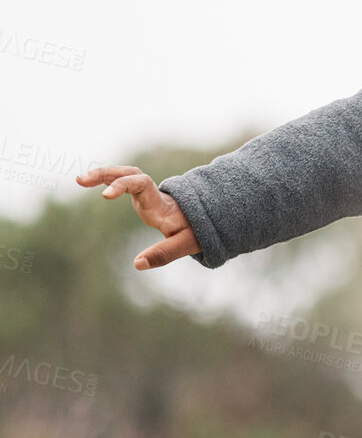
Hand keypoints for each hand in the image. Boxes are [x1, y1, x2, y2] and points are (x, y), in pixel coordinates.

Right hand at [75, 165, 199, 268]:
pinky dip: (108, 181)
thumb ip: (163, 254)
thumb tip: (138, 264)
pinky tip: (91, 184)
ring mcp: (148, 193)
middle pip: (130, 173)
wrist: (206, 220)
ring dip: (104, 174)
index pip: (141, 184)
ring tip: (80, 180)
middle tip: (81, 180)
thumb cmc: (196, 232)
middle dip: (107, 173)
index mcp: (160, 202)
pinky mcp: (143, 196)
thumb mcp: (185, 244)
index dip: (123, 185)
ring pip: (125, 174)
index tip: (105, 195)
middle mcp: (153, 193)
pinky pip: (124, 182)